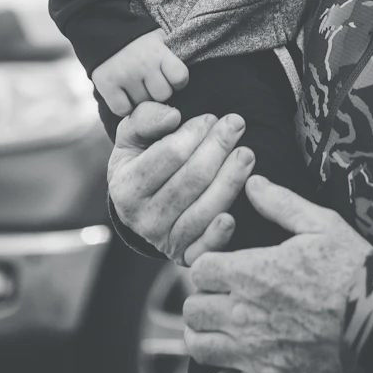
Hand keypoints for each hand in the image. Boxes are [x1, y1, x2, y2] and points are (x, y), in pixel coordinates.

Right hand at [91, 29, 189, 116]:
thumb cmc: (138, 40)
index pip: (180, 78)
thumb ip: (170, 58)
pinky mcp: (106, 85)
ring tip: (136, 87)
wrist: (103, 30)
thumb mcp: (159, 39)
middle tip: (150, 84)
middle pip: (162, 95)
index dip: (177, 82)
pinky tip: (124, 95)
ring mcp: (124, 75)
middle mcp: (143, 64)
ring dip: (141, 100)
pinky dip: (124, 107)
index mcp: (158, 52)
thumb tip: (181, 83)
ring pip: (143, 105)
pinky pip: (123, 110)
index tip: (170, 79)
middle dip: (158, 92)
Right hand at [108, 102, 256, 264]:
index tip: (211, 117)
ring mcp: (164, 240)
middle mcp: (143, 218)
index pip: (170, 154)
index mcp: (126, 187)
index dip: (196, 132)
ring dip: (231, 179)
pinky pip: (205, 247)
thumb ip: (146, 118)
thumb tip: (173, 117)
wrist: (141, 204)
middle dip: (219, 147)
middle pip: (193, 179)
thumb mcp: (132, 135)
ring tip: (247, 153)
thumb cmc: (141, 160)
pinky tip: (233, 215)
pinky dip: (220, 233)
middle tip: (237, 123)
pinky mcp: (185, 256)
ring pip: (204, 209)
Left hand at [184, 175, 372, 372]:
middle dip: (204, 302)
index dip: (209, 268)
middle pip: (193, 309)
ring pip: (200, 347)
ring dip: (208, 337)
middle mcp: (242, 312)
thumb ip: (281, 203)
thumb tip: (252, 183)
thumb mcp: (321, 223)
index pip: (199, 270)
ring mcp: (252, 351)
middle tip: (225, 300)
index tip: (225, 271)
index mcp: (250, 272)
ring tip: (225, 331)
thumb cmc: (352, 268)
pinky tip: (240, 364)